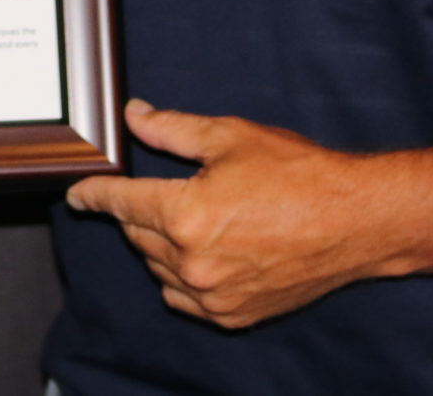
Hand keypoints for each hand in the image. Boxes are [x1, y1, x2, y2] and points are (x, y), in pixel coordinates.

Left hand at [65, 99, 402, 328]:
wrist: (355, 222)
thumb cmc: (299, 174)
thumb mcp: (230, 137)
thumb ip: (173, 130)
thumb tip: (135, 117)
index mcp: (184, 216)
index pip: (119, 203)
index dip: (94, 194)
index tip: (77, 193)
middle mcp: (192, 263)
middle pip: (137, 235)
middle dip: (139, 211)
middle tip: (161, 190)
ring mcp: (212, 295)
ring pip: (158, 269)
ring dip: (160, 244)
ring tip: (193, 218)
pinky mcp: (233, 315)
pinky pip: (184, 299)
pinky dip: (181, 278)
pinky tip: (201, 255)